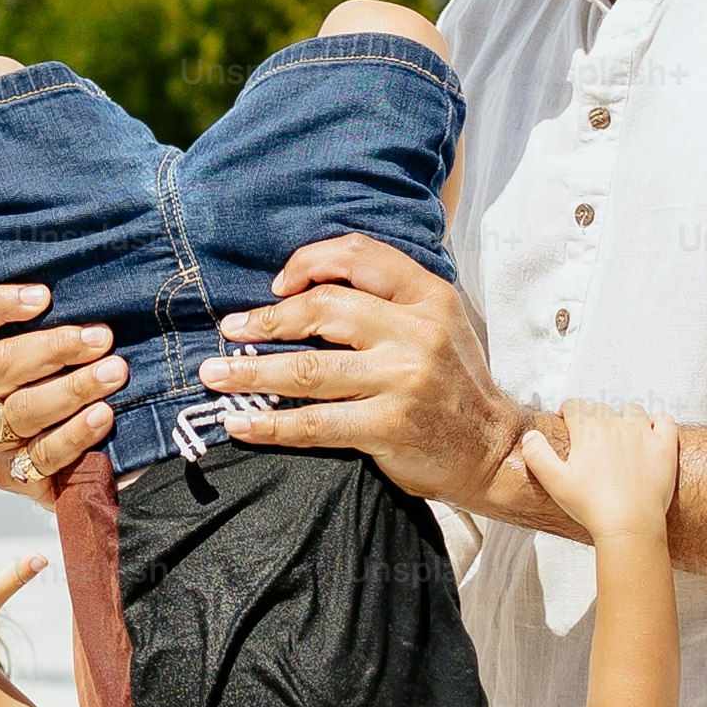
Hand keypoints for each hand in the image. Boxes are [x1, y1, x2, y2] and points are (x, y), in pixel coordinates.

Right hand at [0, 283, 125, 507]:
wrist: (80, 462)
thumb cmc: (69, 389)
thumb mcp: (58, 353)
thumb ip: (59, 323)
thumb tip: (88, 286)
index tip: (44, 296)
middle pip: (0, 364)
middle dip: (55, 348)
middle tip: (101, 338)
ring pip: (22, 409)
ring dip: (73, 388)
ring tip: (114, 373)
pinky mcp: (11, 476)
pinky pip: (43, 453)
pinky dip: (76, 433)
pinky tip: (103, 415)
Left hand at [201, 233, 524, 508]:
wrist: (493, 450)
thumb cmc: (453, 383)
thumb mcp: (437, 323)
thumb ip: (387, 300)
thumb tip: (303, 289)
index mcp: (428, 296)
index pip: (358, 255)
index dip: (308, 263)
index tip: (276, 286)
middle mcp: (417, 332)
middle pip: (322, 308)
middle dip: (265, 320)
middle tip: (229, 330)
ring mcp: (403, 380)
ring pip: (308, 369)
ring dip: (250, 371)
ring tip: (212, 374)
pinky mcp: (388, 426)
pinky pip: (314, 423)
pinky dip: (269, 424)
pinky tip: (239, 423)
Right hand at [520, 400, 677, 541]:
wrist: (629, 524)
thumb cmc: (592, 506)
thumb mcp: (553, 482)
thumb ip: (537, 454)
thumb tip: (531, 435)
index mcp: (587, 432)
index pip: (575, 406)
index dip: (569, 412)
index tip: (567, 421)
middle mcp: (615, 426)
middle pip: (602, 408)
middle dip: (594, 417)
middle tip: (591, 438)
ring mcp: (643, 434)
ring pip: (632, 411)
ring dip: (624, 417)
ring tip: (621, 435)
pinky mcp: (664, 446)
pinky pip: (665, 420)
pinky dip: (659, 421)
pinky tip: (652, 430)